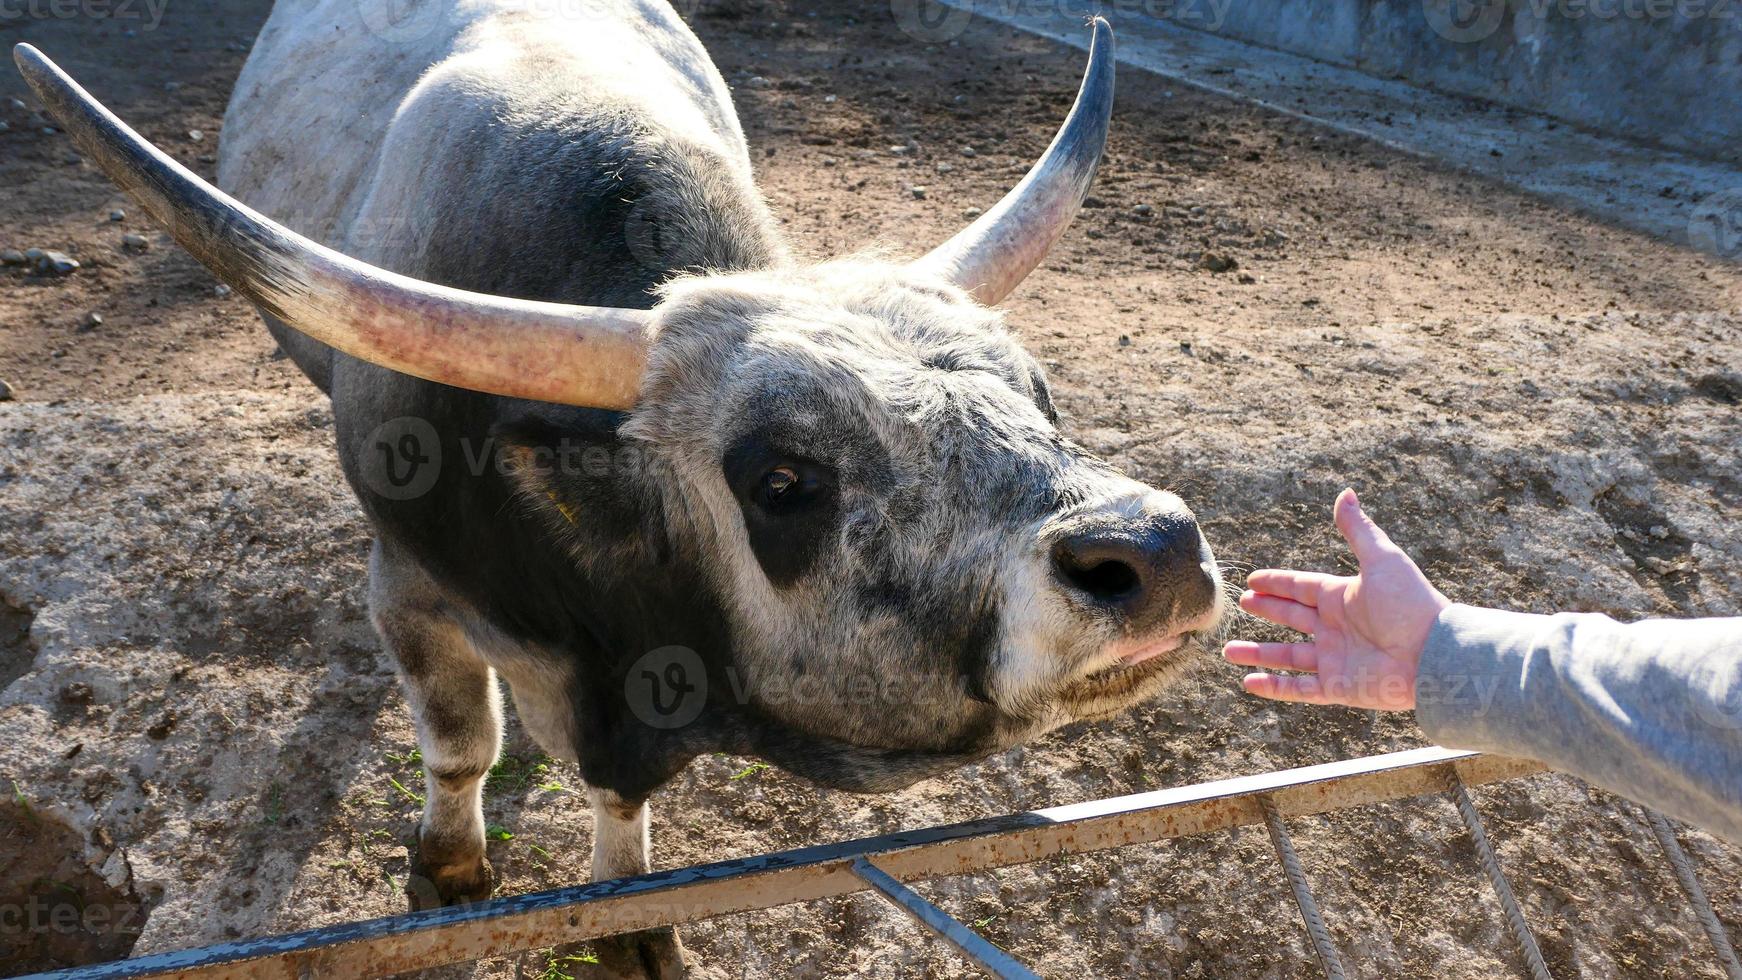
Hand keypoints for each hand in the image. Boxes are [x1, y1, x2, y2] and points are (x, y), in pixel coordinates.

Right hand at [1222, 489, 1449, 709]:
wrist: (1435, 655)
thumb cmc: (1411, 605)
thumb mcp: (1382, 560)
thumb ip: (1359, 530)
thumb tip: (1346, 493)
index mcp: (1342, 598)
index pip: (1301, 588)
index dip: (1276, 584)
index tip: (1252, 581)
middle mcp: (1336, 628)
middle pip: (1291, 618)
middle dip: (1266, 611)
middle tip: (1242, 604)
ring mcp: (1336, 659)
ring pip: (1287, 657)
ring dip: (1259, 653)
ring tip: (1229, 650)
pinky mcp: (1339, 688)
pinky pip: (1299, 689)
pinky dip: (1274, 687)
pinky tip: (1249, 684)